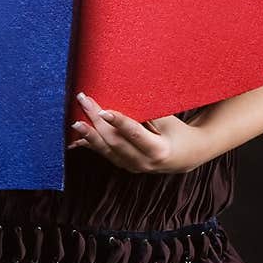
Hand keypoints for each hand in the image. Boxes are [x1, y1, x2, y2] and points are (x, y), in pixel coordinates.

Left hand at [66, 92, 205, 174]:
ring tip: (76, 122)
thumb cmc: (178, 132)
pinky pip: (106, 155)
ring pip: (107, 151)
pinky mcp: (125, 166)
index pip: (135, 134)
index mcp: (158, 150)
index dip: (119, 122)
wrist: (186, 156)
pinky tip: (77, 138)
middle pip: (116, 142)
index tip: (104, 110)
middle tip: (85, 102)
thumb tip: (126, 95)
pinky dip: (92, 145)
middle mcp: (144, 163)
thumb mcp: (169, 120)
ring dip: (90, 135)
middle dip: (98, 122)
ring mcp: (133, 167)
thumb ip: (149, 112)